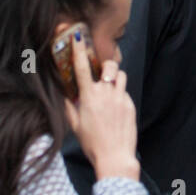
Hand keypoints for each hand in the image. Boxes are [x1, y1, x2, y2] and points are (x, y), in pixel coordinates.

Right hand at [64, 55, 138, 180]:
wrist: (115, 157)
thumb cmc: (92, 144)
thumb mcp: (75, 126)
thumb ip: (70, 107)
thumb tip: (65, 95)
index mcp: (89, 97)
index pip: (82, 67)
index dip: (79, 50)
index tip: (78, 37)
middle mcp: (105, 93)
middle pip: (108, 67)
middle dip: (105, 65)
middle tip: (102, 73)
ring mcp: (120, 98)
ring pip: (120, 76)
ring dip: (114, 78)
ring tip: (109, 90)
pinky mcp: (130, 104)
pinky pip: (125, 92)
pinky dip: (119, 96)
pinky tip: (115, 110)